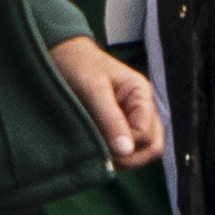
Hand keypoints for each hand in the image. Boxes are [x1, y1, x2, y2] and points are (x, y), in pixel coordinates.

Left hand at [49, 36, 164, 169]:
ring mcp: (132, 118)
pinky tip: (96, 148)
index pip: (147, 136)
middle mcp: (143, 108)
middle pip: (152, 146)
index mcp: (141, 95)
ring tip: (97, 150)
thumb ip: (111, 120)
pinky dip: (114, 155)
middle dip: (129, 157)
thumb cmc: (78, 66)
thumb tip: (125, 151)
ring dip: (121, 157)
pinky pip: (127, 148)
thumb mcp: (94, 90)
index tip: (101, 147)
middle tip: (102, 156)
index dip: (126, 147)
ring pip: (142, 151)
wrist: (62, 56)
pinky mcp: (119, 126)